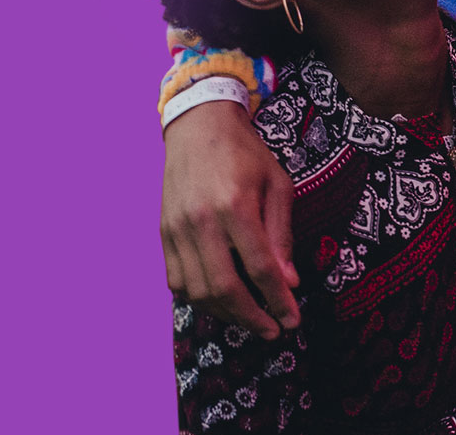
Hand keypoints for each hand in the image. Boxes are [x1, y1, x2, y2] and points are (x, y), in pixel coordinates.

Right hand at [161, 100, 299, 338]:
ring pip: (197, 290)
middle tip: (272, 331)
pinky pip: (175, 280)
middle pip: (225, 288)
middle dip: (252, 318)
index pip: (260, 268)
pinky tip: (217, 300)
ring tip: (248, 318)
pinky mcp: (163, 231)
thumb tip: (288, 281)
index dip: (278, 301)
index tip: (293, 320)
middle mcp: (202, 220)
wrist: (198, 124)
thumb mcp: (277, 184)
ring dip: (225, 313)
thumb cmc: (245, 153)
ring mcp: (177, 228)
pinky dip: (196, 298)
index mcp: (235, 205)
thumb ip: (282, 234)